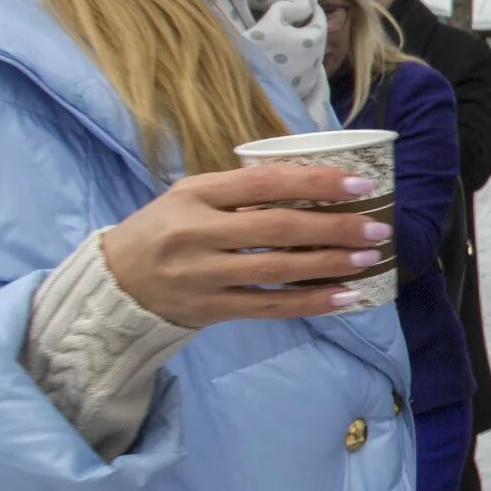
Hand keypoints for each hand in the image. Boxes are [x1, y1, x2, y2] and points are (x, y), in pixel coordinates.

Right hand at [99, 165, 396, 327]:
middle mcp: (196, 234)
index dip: (315, 182)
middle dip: (334, 227)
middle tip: (376, 227)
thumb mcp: (189, 197)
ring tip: (368, 259)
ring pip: (278, 270)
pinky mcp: (211, 309)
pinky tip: (346, 297)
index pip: (263, 183)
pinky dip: (312, 302)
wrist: (115, 282)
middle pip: (277, 228)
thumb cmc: (164, 230)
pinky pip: (270, 307)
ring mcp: (203, 276)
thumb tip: (314, 182)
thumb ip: (239, 190)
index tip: (360, 183)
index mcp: (193, 194)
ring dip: (330, 265)